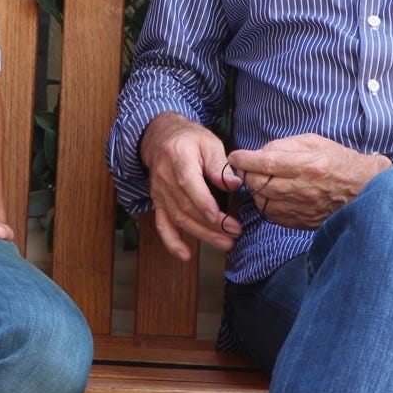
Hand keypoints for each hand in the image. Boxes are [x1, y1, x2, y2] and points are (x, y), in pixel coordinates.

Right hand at [139, 112, 243, 260]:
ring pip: (178, 219)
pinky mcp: (158, 202)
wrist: (160, 136)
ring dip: (201, 234)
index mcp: (178, 158)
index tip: (223, 219)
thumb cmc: (189, 139)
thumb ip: (220, 164)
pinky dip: (172, 242)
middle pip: (186, 206)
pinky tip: (185, 256)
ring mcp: (159, 192)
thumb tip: (235, 184)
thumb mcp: (208, 142)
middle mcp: (165, 177)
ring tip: (224, 243)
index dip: (205, 204)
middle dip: (211, 224)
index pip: (189, 184)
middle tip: (234, 234)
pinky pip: (162, 224)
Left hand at [225, 134, 388, 230]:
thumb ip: (284, 146)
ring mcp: (302, 209)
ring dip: (255, 190)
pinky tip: (271, 194)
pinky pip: (272, 215)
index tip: (235, 156)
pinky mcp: (302, 222)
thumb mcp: (313, 142)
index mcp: (308, 165)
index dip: (244, 160)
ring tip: (260, 180)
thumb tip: (259, 153)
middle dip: (246, 174)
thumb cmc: (338, 161)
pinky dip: (266, 204)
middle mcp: (303, 189)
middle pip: (260, 184)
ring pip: (262, 201)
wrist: (363, 189)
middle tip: (244, 168)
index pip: (266, 163)